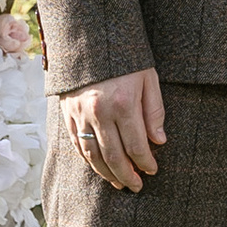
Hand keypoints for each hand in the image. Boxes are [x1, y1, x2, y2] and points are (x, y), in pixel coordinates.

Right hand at [63, 68, 167, 192]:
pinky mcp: (67, 114)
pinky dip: (88, 160)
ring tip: (119, 183)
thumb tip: (159, 141)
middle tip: (136, 187)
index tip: (153, 171)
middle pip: (113, 156)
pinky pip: (76, 145)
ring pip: (93, 155)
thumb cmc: (125, 59)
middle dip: (127, 175)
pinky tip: (99, 168)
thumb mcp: (148, 78)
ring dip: (106, 174)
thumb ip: (154, 111)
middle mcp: (99, 113)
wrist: (90, 40)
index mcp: (123, 104)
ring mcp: (80, 115)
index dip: (145, 162)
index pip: (136, 145)